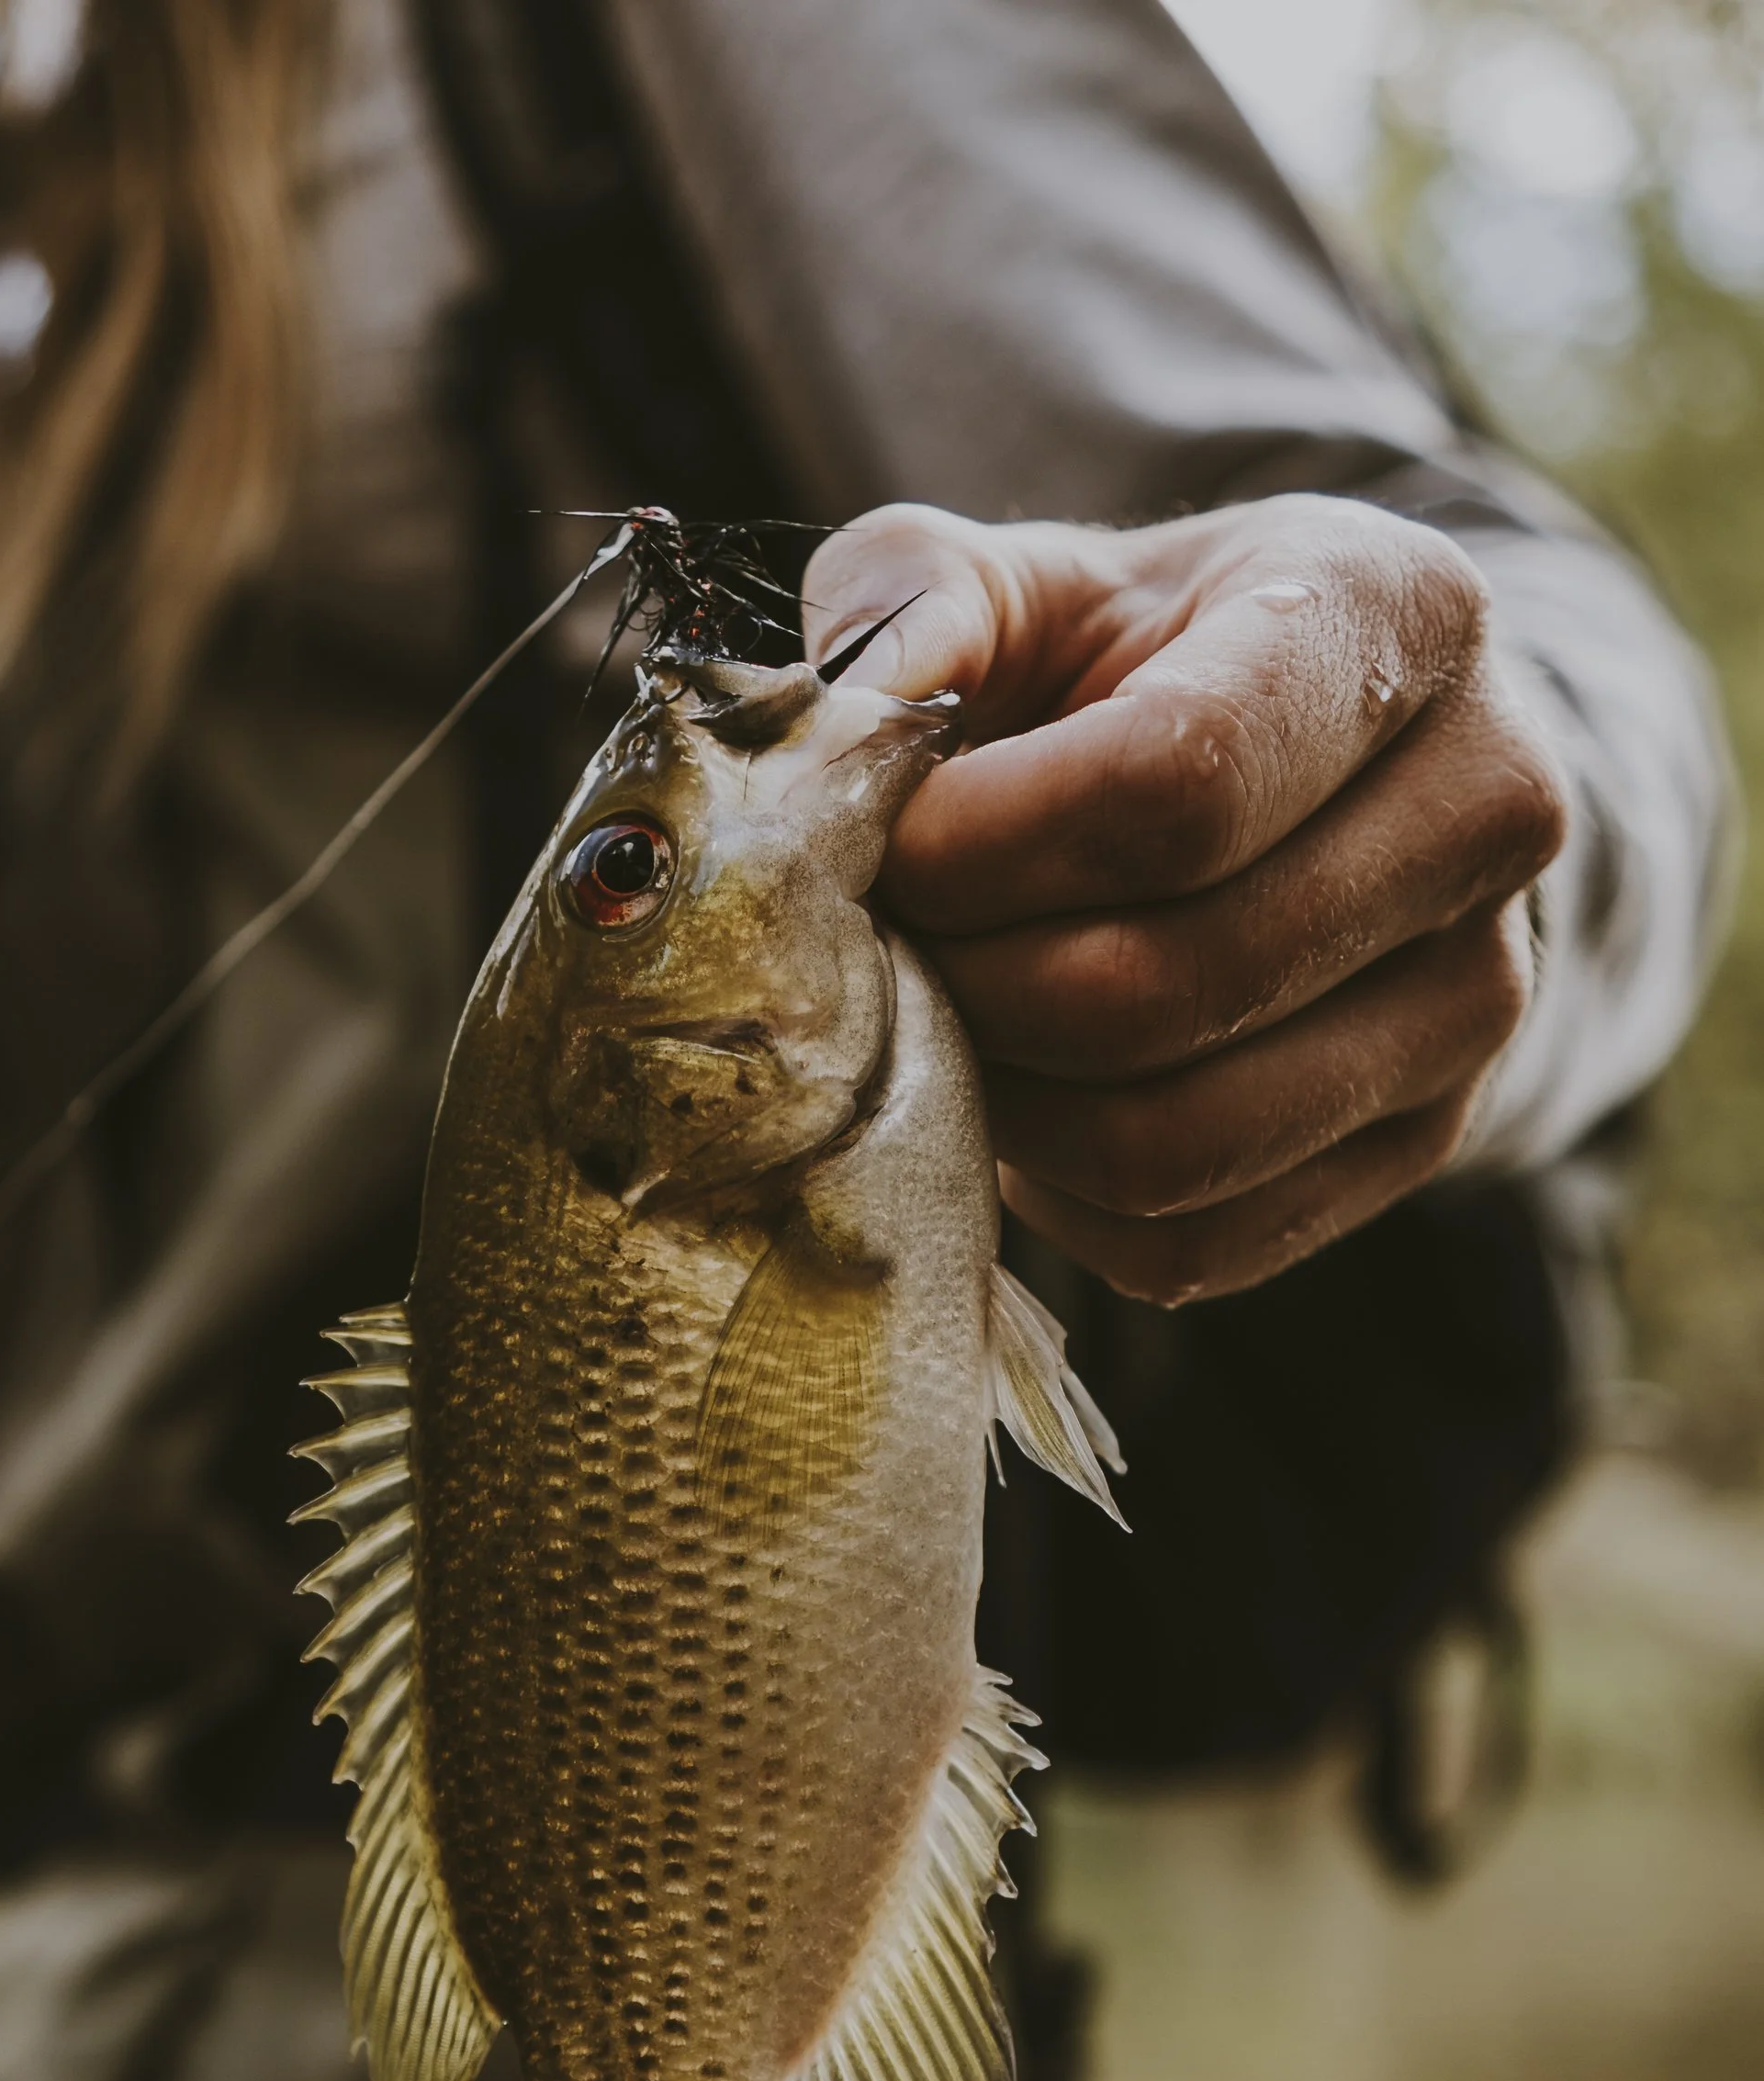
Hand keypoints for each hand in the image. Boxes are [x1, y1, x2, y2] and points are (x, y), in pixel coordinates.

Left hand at [802, 497, 1568, 1301]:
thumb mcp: (1027, 583)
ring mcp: (1477, 997)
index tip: (887, 853)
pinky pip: (1195, 1244)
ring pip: (1177, 1143)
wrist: (1300, 770)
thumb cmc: (1131, 662)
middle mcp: (1489, 807)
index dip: (985, 848)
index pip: (1176, 783)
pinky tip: (1029, 1100)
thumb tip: (845, 720)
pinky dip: (1066, 1203)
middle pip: (1169, 982)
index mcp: (1398, 615)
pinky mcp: (1426, 1142)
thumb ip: (918, 604)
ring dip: (1008, 1107)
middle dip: (978, 988)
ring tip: (946, 1026)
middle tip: (892, 956)